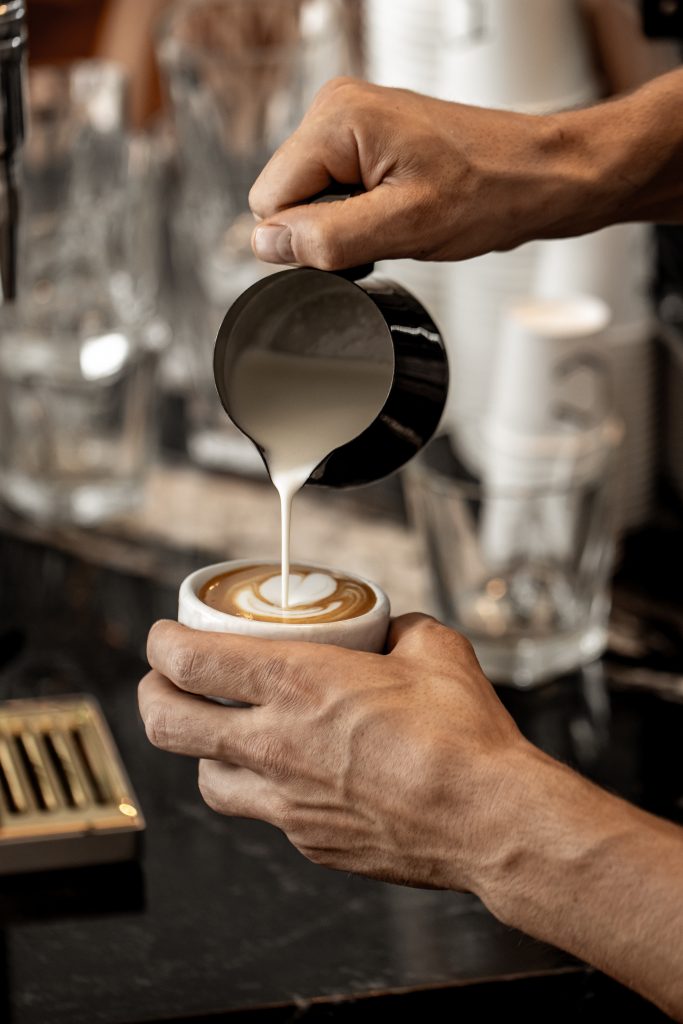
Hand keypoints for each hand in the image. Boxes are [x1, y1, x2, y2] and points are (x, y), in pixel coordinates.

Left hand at [138, 613, 525, 890]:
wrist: (489, 818)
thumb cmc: (463, 737)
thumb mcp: (433, 647)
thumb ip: (398, 627)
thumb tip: (390, 628)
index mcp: (297, 684)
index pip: (188, 662)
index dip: (161, 644)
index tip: (165, 635)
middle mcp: (276, 744)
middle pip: (167, 724)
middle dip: (153, 695)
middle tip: (166, 682)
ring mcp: (285, 801)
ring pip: (203, 778)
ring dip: (201, 749)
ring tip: (224, 732)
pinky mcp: (308, 840)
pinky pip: (260, 811)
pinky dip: (258, 788)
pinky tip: (288, 774)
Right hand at [249, 77, 598, 269]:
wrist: (540, 176)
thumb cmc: (492, 189)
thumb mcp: (405, 227)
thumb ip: (328, 238)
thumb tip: (266, 244)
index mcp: (338, 118)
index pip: (268, 199)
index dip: (307, 237)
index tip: (362, 235)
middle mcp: (337, 109)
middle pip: (285, 198)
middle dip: (328, 228)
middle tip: (387, 225)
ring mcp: (352, 122)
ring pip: (309, 200)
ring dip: (348, 223)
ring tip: (400, 214)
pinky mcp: (367, 139)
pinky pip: (335, 192)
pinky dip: (362, 213)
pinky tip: (399, 207)